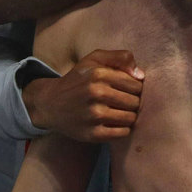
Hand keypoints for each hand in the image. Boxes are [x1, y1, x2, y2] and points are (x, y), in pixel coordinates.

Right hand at [23, 50, 144, 142]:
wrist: (50, 104)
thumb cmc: (78, 80)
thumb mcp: (94, 60)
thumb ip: (120, 57)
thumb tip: (141, 75)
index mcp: (99, 74)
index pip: (136, 85)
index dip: (135, 87)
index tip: (126, 89)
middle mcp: (96, 94)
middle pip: (135, 102)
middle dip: (133, 102)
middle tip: (122, 102)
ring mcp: (94, 115)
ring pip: (131, 118)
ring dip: (128, 116)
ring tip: (118, 112)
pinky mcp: (93, 134)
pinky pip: (123, 133)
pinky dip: (122, 129)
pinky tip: (113, 123)